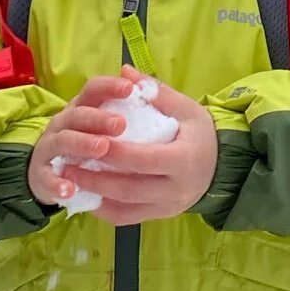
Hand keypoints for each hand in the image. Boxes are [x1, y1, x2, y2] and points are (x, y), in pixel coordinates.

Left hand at [27, 71, 218, 224]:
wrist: (221, 166)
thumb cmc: (201, 133)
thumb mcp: (186, 109)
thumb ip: (156, 92)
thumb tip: (124, 71)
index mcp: (184, 160)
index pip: (144, 159)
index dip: (115, 153)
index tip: (90, 141)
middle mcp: (176, 189)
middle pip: (130, 189)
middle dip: (95, 179)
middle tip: (68, 165)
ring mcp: (167, 207)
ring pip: (125, 209)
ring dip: (94, 196)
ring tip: (70, 180)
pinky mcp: (160, 216)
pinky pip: (127, 219)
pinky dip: (104, 209)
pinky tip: (87, 195)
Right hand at [28, 75, 134, 209]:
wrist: (48, 174)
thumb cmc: (86, 145)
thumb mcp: (103, 127)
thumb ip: (124, 109)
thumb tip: (144, 85)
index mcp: (81, 108)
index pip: (92, 90)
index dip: (109, 87)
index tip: (129, 89)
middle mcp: (63, 123)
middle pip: (78, 114)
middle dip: (99, 118)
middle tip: (121, 124)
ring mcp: (50, 147)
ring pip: (63, 141)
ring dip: (81, 144)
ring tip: (102, 148)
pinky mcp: (42, 174)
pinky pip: (48, 178)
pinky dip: (58, 183)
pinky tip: (71, 189)